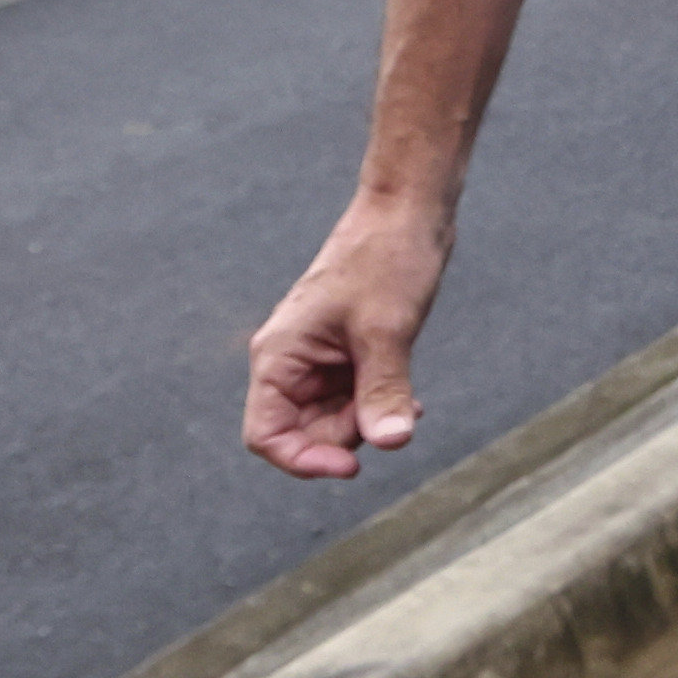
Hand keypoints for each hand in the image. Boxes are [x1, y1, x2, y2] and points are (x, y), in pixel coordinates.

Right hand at [244, 198, 448, 478]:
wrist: (407, 212)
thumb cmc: (387, 260)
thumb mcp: (387, 332)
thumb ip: (384, 390)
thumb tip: (391, 442)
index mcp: (279, 355)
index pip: (266, 435)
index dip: (303, 460)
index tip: (353, 465)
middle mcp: (291, 360)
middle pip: (304, 432)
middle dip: (348, 435)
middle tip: (392, 411)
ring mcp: (319, 357)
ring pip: (334, 419)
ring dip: (369, 420)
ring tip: (409, 403)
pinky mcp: (348, 352)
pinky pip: (354, 399)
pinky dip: (379, 405)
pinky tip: (411, 401)